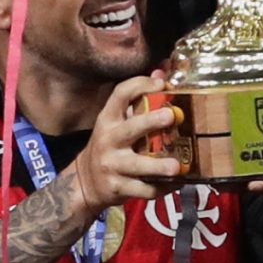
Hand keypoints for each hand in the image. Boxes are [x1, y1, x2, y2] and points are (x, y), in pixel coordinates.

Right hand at [70, 73, 184, 211]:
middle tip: (171, 116)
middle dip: (151, 122)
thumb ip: (137, 100)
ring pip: (137, 165)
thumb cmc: (109, 146)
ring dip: (158, 166)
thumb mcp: (115, 122)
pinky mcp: (118, 188)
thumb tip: (161, 73)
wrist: (85, 182)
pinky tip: (176, 183)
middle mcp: (108, 140)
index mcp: (108, 119)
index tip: (161, 83)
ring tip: (177, 166)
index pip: (120, 94)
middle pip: (130, 129)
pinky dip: (162, 188)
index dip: (140, 85)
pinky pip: (143, 189)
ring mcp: (112, 166)